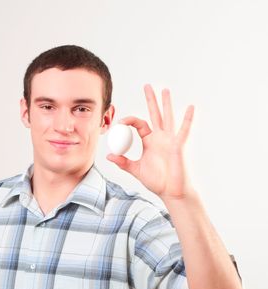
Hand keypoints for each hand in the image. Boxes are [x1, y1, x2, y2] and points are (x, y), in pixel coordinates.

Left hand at [106, 84, 194, 199]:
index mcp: (149, 141)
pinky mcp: (178, 146)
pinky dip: (187, 119)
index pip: (139, 124)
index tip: (119, 123)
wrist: (170, 191)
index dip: (129, 121)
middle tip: (146, 86)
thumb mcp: (136, 170)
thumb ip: (123, 162)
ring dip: (166, 104)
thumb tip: (109, 155)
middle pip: (155, 114)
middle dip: (151, 100)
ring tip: (165, 90)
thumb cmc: (156, 181)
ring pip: (168, 118)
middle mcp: (160, 138)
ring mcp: (170, 140)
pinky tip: (190, 107)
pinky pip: (183, 131)